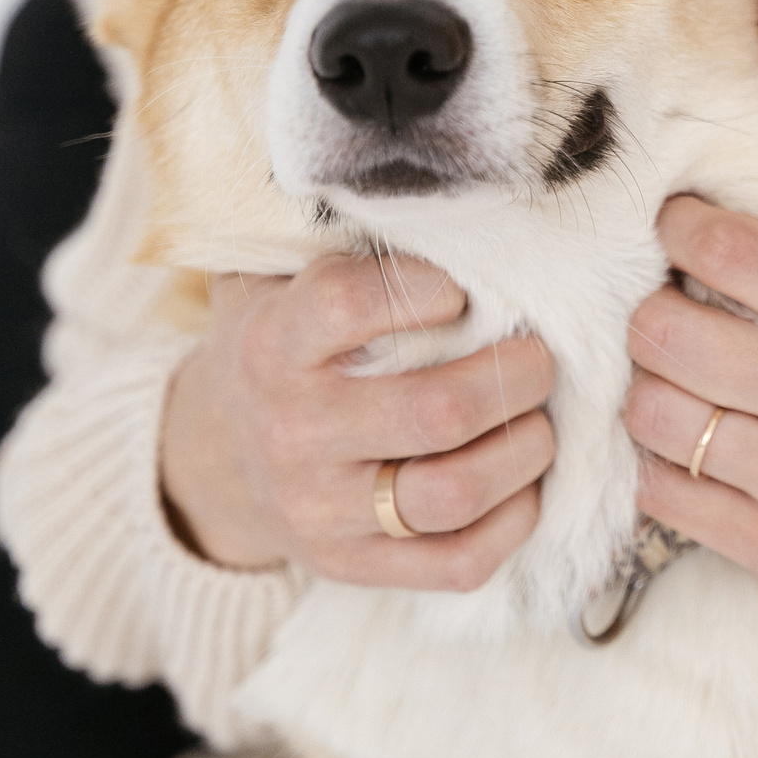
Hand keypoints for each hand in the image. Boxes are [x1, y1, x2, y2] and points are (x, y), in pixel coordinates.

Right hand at [160, 255, 556, 589]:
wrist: (218, 456)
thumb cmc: (284, 343)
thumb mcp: (278, 275)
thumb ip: (335, 234)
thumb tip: (430, 190)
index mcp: (274, 344)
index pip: (351, 304)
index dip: (424, 289)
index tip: (461, 289)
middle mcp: (292, 432)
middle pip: (434, 412)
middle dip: (515, 376)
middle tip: (540, 355)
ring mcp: (321, 511)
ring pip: (453, 493)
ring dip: (524, 450)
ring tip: (539, 418)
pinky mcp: (354, 567)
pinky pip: (458, 562)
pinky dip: (513, 521)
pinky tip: (523, 483)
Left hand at [624, 196, 757, 719]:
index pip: (734, 250)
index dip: (680, 227)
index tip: (673, 228)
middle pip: (668, 329)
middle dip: (649, 313)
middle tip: (664, 314)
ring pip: (651, 412)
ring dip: (648, 391)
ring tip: (674, 385)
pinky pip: (661, 492)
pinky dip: (657, 466)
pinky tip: (684, 452)